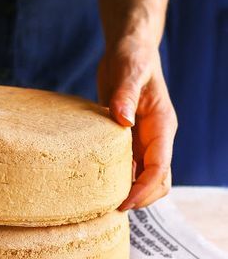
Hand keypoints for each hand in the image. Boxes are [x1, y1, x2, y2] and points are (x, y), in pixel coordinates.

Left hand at [98, 38, 176, 209]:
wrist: (129, 49)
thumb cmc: (131, 57)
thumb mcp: (129, 71)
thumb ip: (126, 95)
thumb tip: (123, 121)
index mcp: (162, 126)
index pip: (160, 168)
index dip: (144, 189)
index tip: (123, 204)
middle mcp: (156, 137)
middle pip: (157, 181)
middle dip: (139, 198)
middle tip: (108, 209)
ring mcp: (143, 140)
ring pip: (144, 177)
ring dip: (128, 191)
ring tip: (100, 204)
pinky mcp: (128, 138)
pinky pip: (128, 166)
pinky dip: (117, 178)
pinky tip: (96, 185)